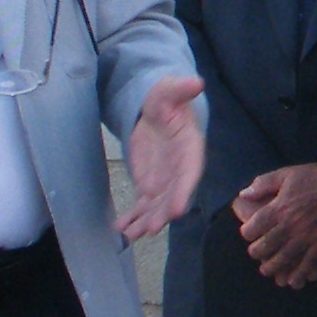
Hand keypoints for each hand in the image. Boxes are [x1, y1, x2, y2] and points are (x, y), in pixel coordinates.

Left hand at [118, 76, 206, 241]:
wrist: (157, 111)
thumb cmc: (166, 100)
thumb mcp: (169, 91)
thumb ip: (180, 90)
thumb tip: (196, 82)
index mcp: (189, 149)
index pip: (189, 173)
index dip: (184, 192)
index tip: (178, 210)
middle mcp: (179, 171)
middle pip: (173, 196)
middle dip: (162, 214)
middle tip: (150, 229)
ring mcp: (164, 181)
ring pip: (156, 206)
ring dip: (144, 221)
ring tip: (131, 234)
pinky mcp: (149, 185)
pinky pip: (141, 205)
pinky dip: (132, 217)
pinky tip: (120, 228)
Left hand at [233, 160, 316, 288]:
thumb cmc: (315, 177)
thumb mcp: (286, 173)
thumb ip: (263, 183)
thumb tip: (243, 194)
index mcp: (279, 208)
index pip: (253, 228)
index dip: (247, 233)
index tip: (248, 233)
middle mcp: (289, 225)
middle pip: (264, 247)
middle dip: (256, 253)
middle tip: (256, 253)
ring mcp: (306, 237)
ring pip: (282, 259)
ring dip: (272, 267)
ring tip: (267, 269)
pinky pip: (307, 265)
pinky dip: (298, 275)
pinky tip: (292, 281)